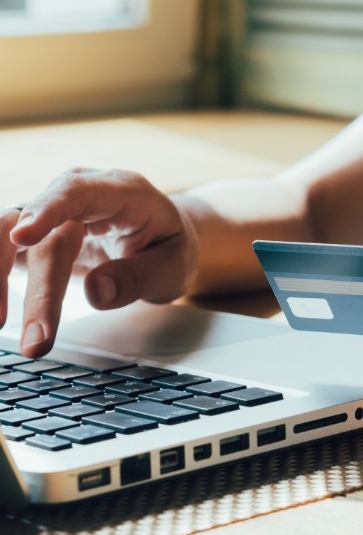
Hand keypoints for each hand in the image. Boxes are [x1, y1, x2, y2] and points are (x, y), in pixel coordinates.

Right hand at [1, 168, 197, 356]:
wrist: (162, 238)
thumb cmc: (168, 247)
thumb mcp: (173, 266)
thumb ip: (139, 277)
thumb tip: (96, 292)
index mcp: (121, 192)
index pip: (76, 192)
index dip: (47, 211)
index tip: (22, 238)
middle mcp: (79, 196)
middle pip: (42, 232)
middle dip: (37, 290)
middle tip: (37, 341)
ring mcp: (53, 213)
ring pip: (7, 236)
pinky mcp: (37, 236)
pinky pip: (5, 252)